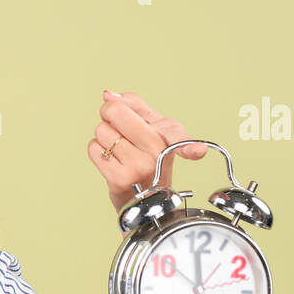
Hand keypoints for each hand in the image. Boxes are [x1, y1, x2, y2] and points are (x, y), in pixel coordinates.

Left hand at [87, 89, 207, 214]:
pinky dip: (96, 150)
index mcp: (167, 138)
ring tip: (118, 148)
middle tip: (116, 122)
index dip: (187, 143)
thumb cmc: (146, 158)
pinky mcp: (119, 179)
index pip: (174, 131)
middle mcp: (157, 153)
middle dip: (109, 112)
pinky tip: (111, 160)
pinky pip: (94, 148)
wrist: (141, 198)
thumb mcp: (151, 128)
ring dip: (103, 136)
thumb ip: (134, 105)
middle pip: (117, 112)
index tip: (199, 152)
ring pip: (102, 130)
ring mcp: (139, 167)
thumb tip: (108, 95)